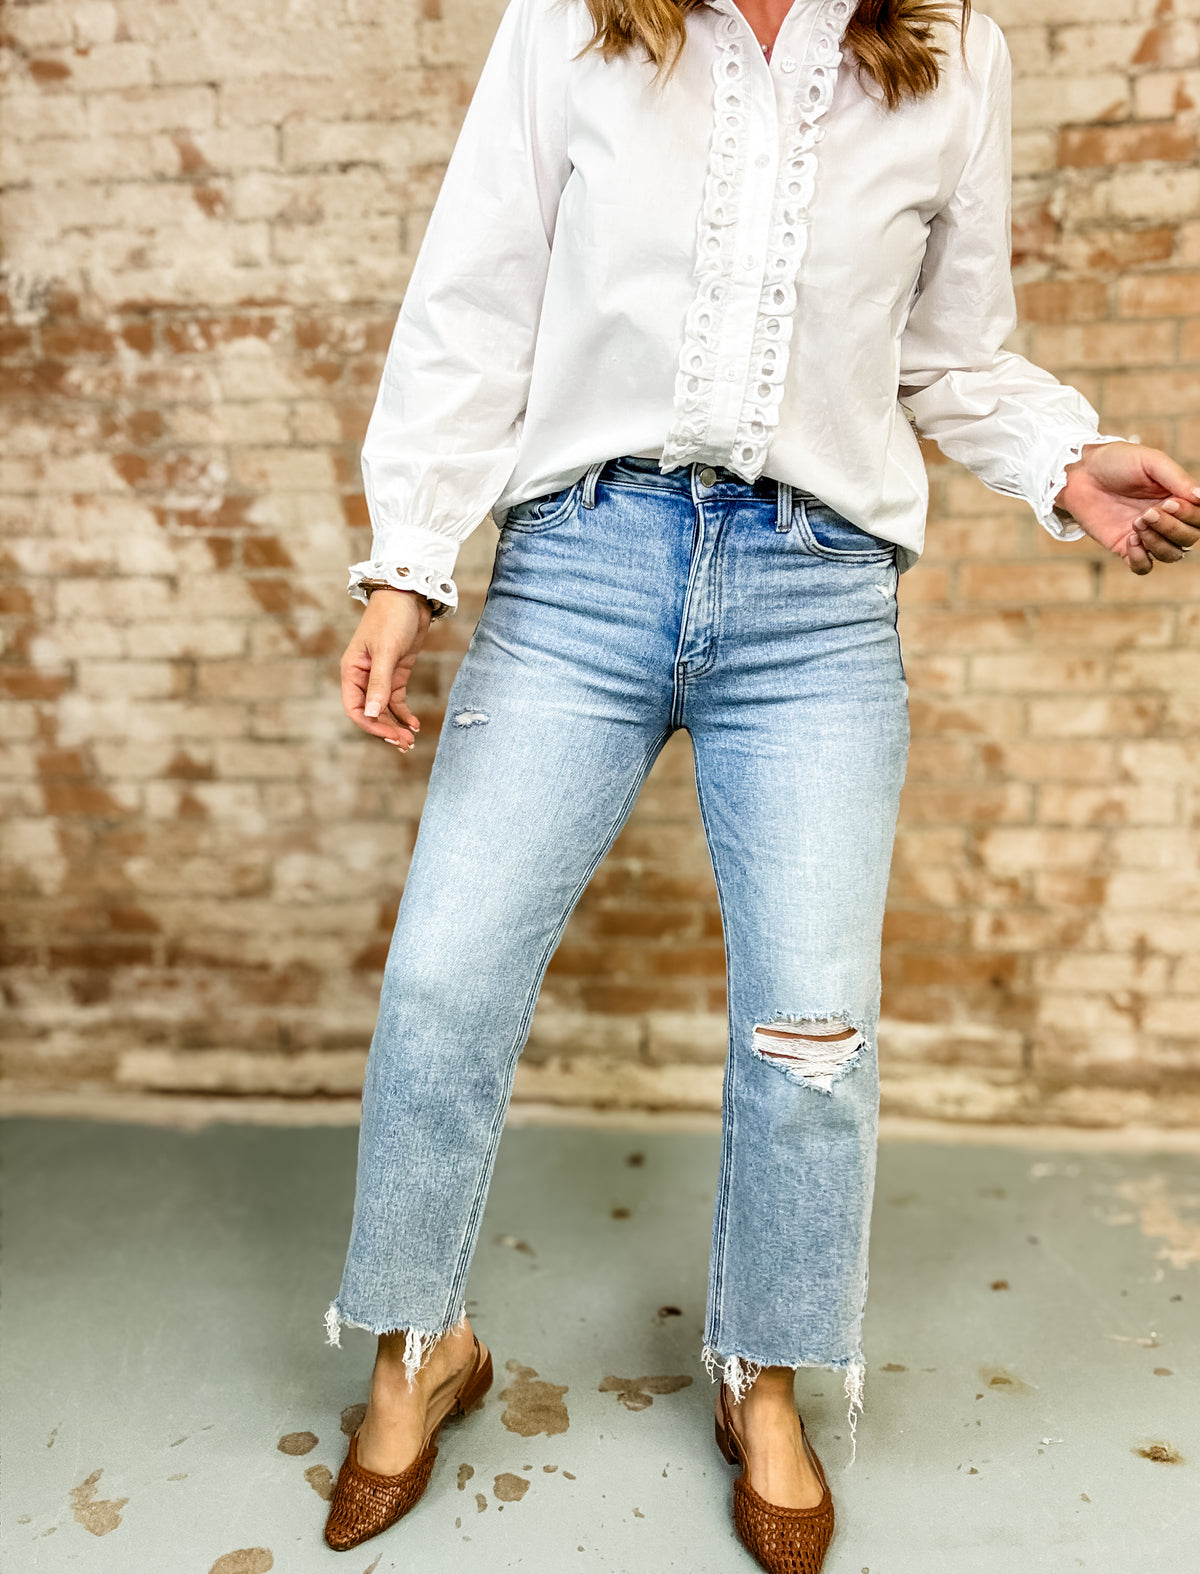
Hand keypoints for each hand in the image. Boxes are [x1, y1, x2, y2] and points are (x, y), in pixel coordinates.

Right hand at [339, 589, 431, 751]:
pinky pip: (397, 699)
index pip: (355, 708)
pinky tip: (415, 724)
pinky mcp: (397, 672)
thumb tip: (373, 714)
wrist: (409, 595)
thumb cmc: (392, 618)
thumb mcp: (386, 652)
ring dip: (396, 725)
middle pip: (371, 712)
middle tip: (405, 744)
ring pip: (384, 709)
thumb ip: (380, 684)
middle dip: (386, 729)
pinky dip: (404, 713)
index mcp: (352, 671)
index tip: (389, 736)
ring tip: (411, 740)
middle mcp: (363, 676)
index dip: (370, 726)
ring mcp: (380, 675)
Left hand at [1056, 441, 1199, 574]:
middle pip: (1189, 538)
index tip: (1167, 502)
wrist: (1079, 472)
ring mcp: (1146, 534)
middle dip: (1171, 528)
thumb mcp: (1151, 462)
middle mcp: (1167, 518)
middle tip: (1147, 512)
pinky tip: (1131, 541)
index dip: (1188, 516)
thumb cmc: (1117, 461)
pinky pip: (1143, 567)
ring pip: (1171, 555)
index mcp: (1178, 497)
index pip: (1199, 518)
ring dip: (1158, 543)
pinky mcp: (1124, 546)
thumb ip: (1177, 479)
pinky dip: (1142, 559)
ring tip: (1137, 523)